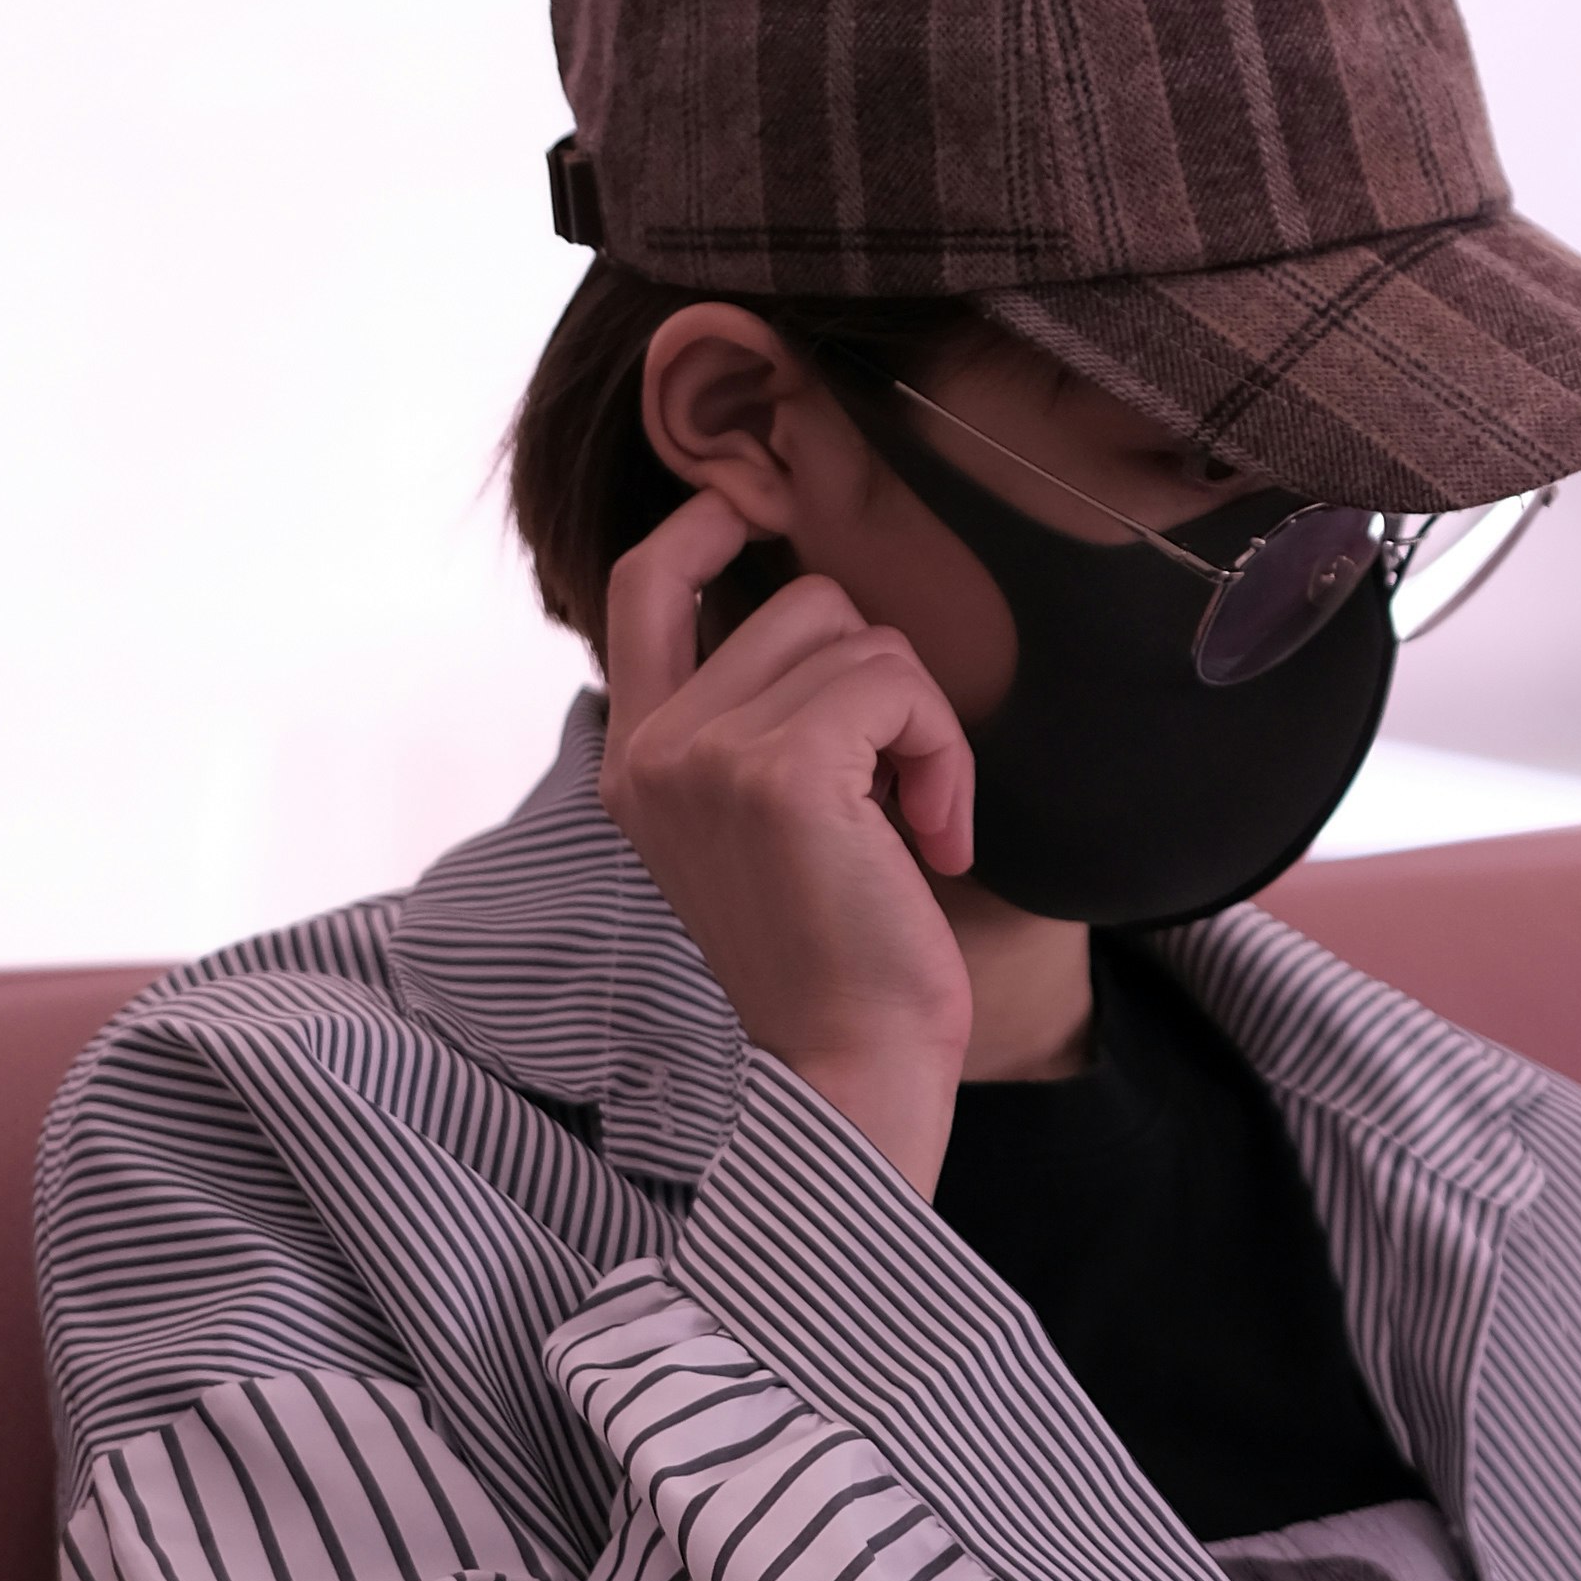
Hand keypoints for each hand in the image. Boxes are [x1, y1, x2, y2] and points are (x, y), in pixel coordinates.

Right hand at [599, 487, 978, 1192]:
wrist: (845, 1069)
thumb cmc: (833, 958)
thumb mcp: (761, 826)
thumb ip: (754, 723)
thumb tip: (817, 609)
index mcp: (636, 760)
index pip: (643, 587)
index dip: (702, 526)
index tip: (750, 511)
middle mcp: (655, 748)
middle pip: (802, 602)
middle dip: (879, 680)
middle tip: (895, 792)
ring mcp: (707, 753)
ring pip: (861, 638)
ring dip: (921, 727)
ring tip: (914, 826)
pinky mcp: (781, 768)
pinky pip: (899, 684)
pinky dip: (944, 754)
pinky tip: (938, 839)